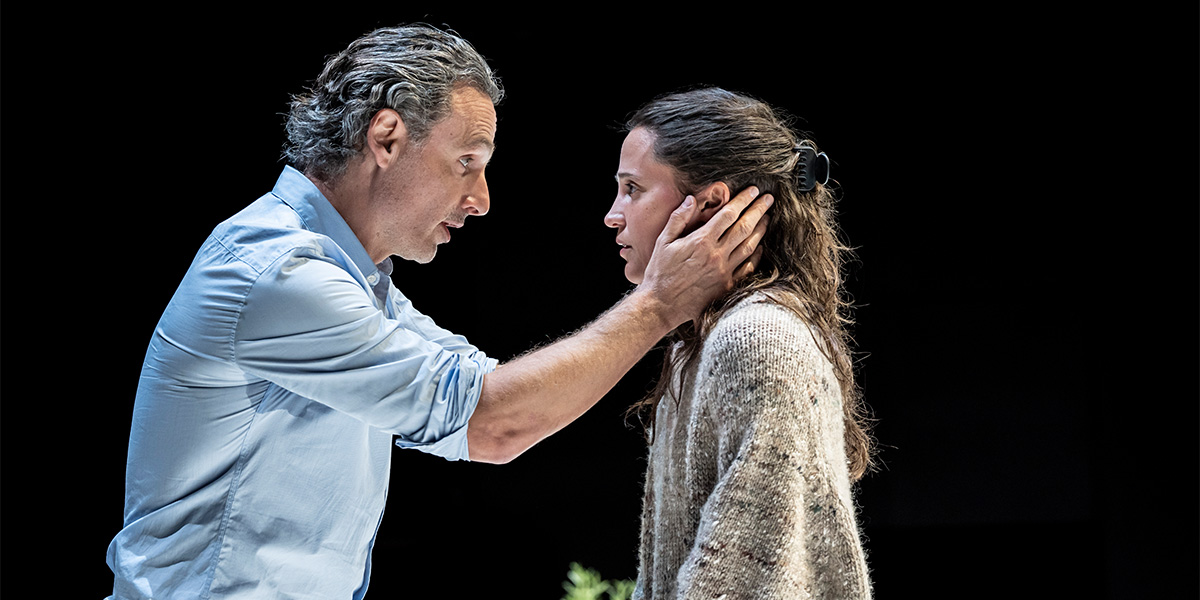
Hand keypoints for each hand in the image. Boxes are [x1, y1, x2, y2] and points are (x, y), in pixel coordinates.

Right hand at [637, 186, 771, 327]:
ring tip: (767, 218)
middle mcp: (716, 255)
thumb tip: (691, 199)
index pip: (728, 214)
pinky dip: (757, 255)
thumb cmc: (659, 272)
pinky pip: (748, 267)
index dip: (743, 200)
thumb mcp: (663, 241)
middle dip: (759, 210)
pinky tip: (760, 246)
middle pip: (744, 227)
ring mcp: (724, 272)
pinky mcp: (727, 286)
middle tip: (768, 199)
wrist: (662, 304)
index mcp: (701, 241)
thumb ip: (678, 218)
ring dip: (761, 229)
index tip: (752, 190)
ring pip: (750, 246)